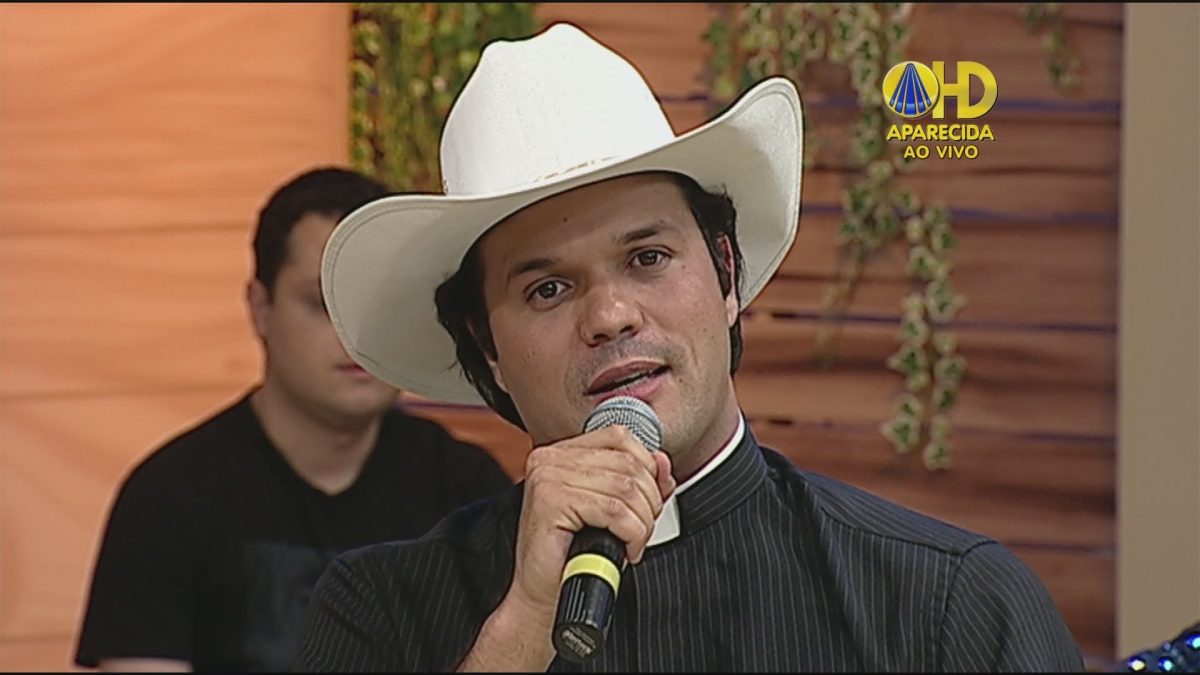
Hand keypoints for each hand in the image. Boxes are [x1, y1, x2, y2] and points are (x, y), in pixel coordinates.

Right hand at [508, 425, 674, 617]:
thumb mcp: (613, 510)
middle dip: (649, 501)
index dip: (647, 467)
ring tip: (634, 543)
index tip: (650, 500)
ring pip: (626, 488)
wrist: (543, 595)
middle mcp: (550, 458)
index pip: (620, 437)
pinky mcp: (550, 501)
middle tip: (641, 530)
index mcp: (562, 453)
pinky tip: (625, 550)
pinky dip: (632, 533)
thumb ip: (639, 482)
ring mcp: (547, 477)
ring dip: (642, 522)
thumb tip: (662, 461)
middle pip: (628, 463)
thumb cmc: (573, 555)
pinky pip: (614, 510)